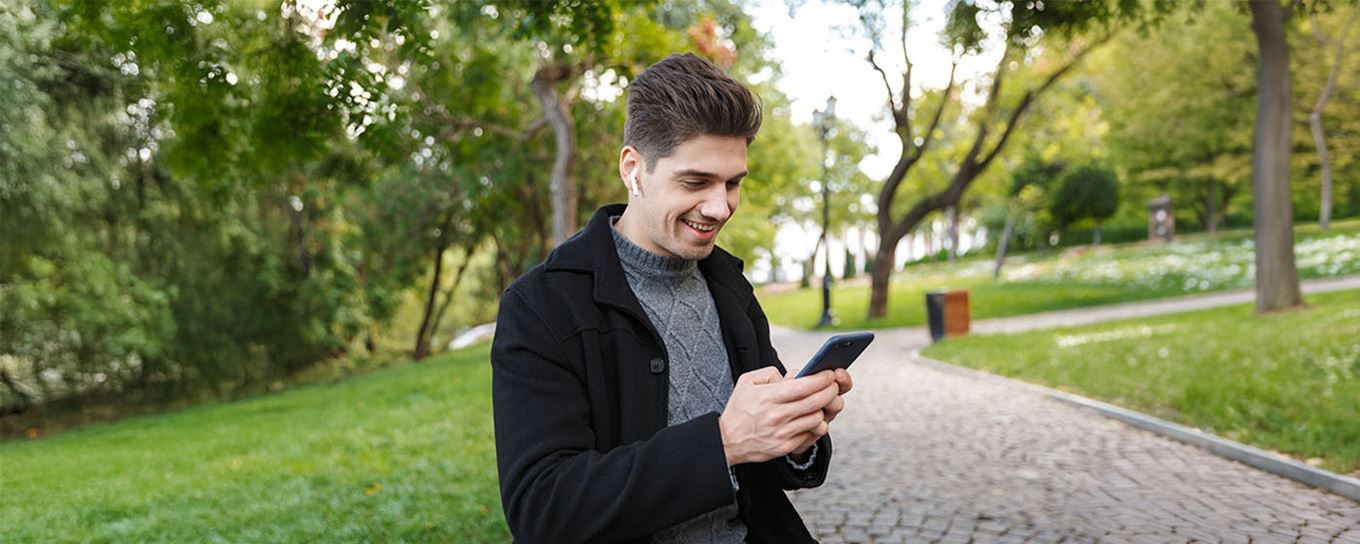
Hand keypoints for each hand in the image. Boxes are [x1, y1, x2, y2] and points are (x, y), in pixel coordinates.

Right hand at [718, 367, 838, 465]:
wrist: (727, 440)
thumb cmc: (739, 408)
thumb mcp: (747, 382)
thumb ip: (771, 373)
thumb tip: (794, 375)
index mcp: (767, 397)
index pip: (803, 386)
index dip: (821, 379)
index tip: (829, 373)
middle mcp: (776, 416)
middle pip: (815, 402)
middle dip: (830, 390)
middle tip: (834, 385)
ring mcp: (782, 433)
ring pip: (817, 418)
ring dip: (824, 408)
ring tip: (824, 400)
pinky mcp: (785, 447)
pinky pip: (810, 433)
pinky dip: (816, 423)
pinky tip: (813, 415)